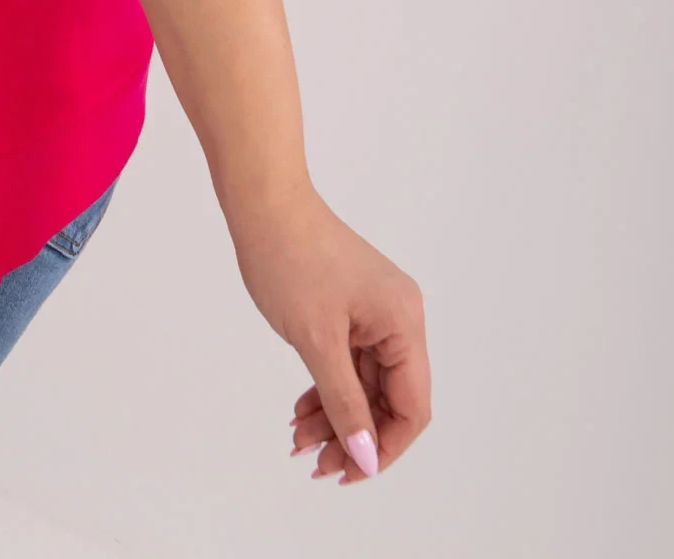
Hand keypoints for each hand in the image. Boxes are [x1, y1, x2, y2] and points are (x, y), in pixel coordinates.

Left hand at [227, 185, 430, 484]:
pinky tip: (301, 411)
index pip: (412, 407)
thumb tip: (366, 458)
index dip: (384, 447)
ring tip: (299, 441)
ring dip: (335, 416)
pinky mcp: (350, 307)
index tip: (347, 471)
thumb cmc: (289, 259)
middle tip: (314, 463)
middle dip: (353, 435)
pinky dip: (326, 388)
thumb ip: (344, 402)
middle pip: (388, 399)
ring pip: (364, 384)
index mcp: (404, 323)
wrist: (261, 202)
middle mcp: (398, 317)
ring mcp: (374, 311)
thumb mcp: (317, 341)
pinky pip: (348, 362)